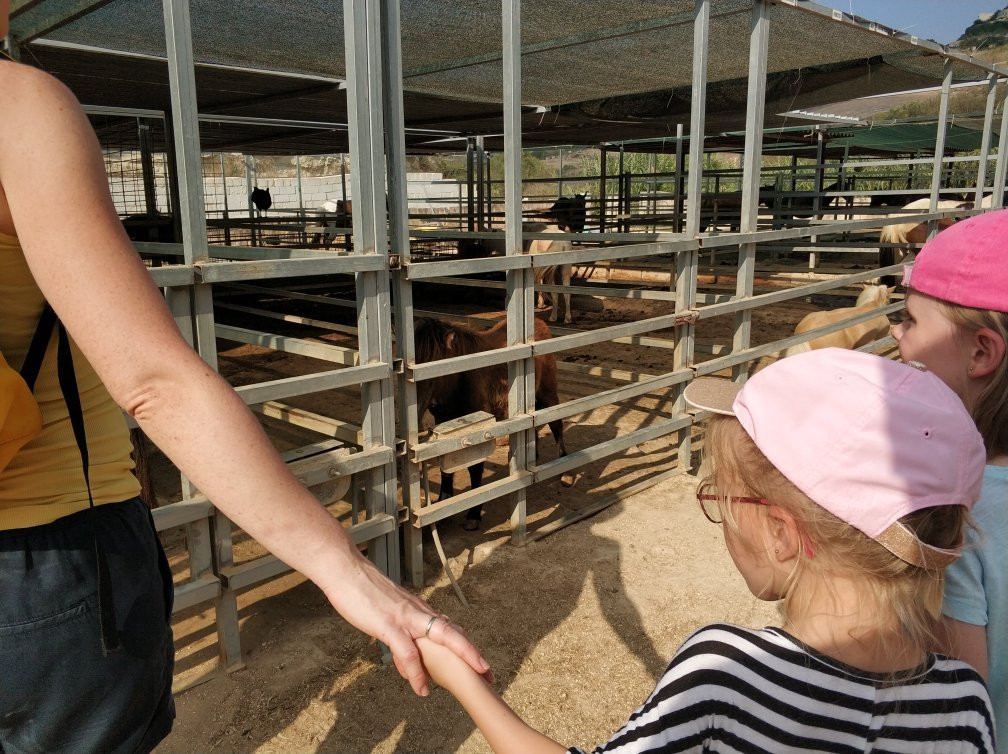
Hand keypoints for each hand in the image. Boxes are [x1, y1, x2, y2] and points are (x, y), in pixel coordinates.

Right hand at [319, 555, 491, 695]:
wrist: (345, 570)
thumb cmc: (362, 591)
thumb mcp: (387, 614)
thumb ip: (400, 633)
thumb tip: (405, 659)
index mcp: (418, 610)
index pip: (449, 628)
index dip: (466, 646)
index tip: (480, 663)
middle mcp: (418, 613)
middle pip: (455, 633)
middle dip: (474, 654)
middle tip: (490, 674)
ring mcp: (406, 618)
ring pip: (443, 638)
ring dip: (461, 660)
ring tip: (472, 682)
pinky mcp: (389, 625)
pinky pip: (409, 652)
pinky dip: (417, 673)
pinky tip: (422, 689)